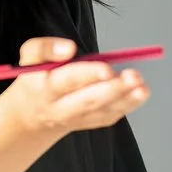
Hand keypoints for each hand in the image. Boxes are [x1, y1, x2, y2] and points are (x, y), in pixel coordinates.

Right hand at [0, 37, 148, 139]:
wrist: (31, 116)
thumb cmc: (35, 78)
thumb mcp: (29, 57)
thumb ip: (45, 48)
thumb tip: (69, 48)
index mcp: (44, 88)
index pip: (67, 80)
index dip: (88, 74)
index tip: (108, 68)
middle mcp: (60, 107)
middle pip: (88, 100)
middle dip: (113, 89)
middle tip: (134, 76)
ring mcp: (75, 120)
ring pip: (101, 111)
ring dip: (125, 100)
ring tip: (143, 87)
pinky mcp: (87, 124)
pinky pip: (107, 117)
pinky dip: (125, 107)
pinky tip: (139, 95)